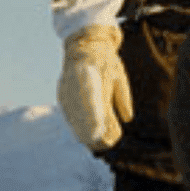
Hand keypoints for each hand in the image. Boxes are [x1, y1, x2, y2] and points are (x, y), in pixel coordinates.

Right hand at [57, 24, 132, 149]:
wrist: (85, 46)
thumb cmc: (106, 62)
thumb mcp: (118, 76)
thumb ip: (122, 97)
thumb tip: (127, 118)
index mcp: (90, 76)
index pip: (91, 100)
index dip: (94, 119)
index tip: (99, 134)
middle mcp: (75, 84)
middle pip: (80, 113)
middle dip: (93, 132)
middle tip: (105, 144)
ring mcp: (66, 90)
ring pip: (73, 116)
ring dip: (85, 132)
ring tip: (97, 143)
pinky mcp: (62, 95)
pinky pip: (69, 114)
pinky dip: (78, 126)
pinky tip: (85, 136)